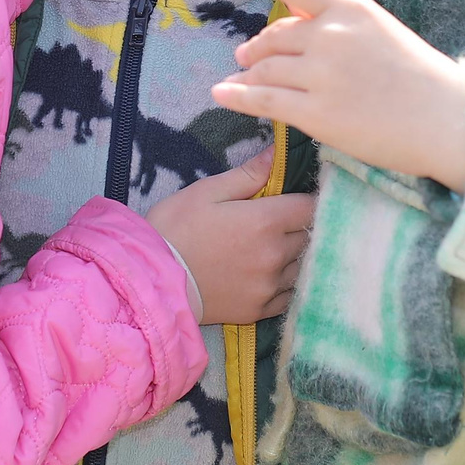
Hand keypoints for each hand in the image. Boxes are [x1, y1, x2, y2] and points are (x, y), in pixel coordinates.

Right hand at [143, 150, 315, 323]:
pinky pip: (289, 296)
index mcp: (266, 221)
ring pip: (303, 267)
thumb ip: (249, 174)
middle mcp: (275, 255)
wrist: (152, 280)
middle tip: (282, 220)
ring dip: (295, 256)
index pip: (311, 207)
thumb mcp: (207, 192)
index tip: (298, 198)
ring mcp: (269, 286)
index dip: (309, 199)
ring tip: (274, 248)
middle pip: (310, 237)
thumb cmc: (175, 229)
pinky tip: (268, 274)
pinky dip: (285, 284)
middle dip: (300, 226)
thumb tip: (277, 154)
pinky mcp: (259, 310)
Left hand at [201, 0, 464, 189]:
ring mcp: (323, 74)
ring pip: (264, 69)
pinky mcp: (317, 113)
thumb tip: (280, 32)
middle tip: (247, 58)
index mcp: (348, 7)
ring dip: (249, 76)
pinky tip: (224, 94)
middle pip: (272, 37)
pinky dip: (237, 96)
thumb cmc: (416, 76)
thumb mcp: (376, 30)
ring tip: (243, 81)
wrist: (448, 121)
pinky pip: (263, 100)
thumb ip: (332, 23)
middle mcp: (331, 34)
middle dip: (256, 49)